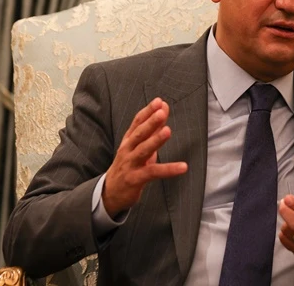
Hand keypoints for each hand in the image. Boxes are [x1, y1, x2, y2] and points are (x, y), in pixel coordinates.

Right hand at [102, 98, 187, 216]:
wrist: (110, 193)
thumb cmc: (128, 166)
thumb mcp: (138, 148)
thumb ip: (151, 132)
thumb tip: (163, 114)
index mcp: (128, 141)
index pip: (137, 123)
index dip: (147, 111)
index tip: (159, 101)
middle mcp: (127, 150)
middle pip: (139, 134)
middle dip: (150, 122)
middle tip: (161, 111)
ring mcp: (130, 164)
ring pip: (143, 150)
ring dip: (155, 140)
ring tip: (167, 131)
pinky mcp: (135, 179)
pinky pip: (153, 172)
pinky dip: (168, 169)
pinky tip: (183, 167)